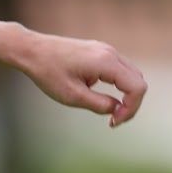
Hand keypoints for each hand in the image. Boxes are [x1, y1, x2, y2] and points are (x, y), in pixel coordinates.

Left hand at [10, 30, 146, 126]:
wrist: (32, 50)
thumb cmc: (48, 72)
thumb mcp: (72, 95)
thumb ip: (98, 104)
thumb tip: (117, 109)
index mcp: (106, 62)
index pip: (137, 87)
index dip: (131, 108)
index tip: (113, 122)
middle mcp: (111, 53)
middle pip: (138, 81)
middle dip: (131, 104)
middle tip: (113, 121)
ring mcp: (106, 50)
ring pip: (131, 75)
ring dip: (126, 95)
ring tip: (110, 112)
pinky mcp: (100, 52)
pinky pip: (120, 70)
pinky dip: (119, 86)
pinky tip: (103, 98)